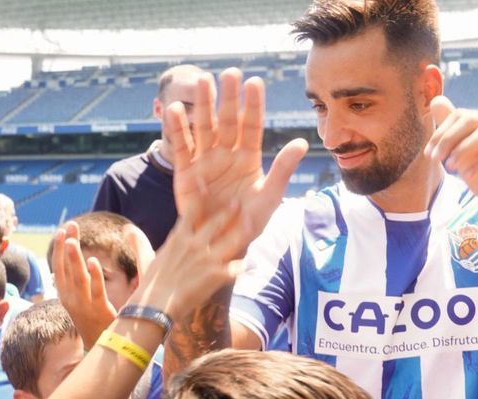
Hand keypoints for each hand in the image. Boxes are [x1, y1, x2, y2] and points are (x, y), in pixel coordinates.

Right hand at [52, 223, 117, 348]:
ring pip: (77, 278)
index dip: (60, 249)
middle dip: (66, 246)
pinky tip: (92, 261)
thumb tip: (81, 264)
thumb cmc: (95, 323)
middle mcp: (71, 300)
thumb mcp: (83, 301)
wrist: (103, 350)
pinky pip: (95, 291)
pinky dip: (94, 276)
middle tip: (69, 225)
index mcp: (66, 295)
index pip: (59, 267)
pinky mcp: (99, 311)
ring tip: (73, 239)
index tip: (63, 230)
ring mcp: (83, 306)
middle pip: (65, 269)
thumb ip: (81, 283)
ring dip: (74, 258)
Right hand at [126, 198, 247, 314]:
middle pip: (217, 222)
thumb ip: (139, 242)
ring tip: (253, 224)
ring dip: (243, 232)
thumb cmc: (149, 286)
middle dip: (229, 211)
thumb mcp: (145, 259)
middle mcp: (195, 244)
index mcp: (178, 238)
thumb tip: (126, 229)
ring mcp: (208, 259)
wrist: (155, 308)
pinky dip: (245, 266)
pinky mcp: (217, 275)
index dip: (200, 197)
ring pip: (233, 240)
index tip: (205, 184)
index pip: (191, 211)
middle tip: (238, 202)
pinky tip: (252, 265)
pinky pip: (237, 267)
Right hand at [166, 68, 307, 258]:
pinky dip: (178, 130)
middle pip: (227, 120)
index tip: (255, 82)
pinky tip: (174, 110)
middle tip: (229, 73)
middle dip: (228, 98)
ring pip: (204, 128)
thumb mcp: (269, 197)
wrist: (221, 246)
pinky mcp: (185, 173)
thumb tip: (302, 142)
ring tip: (202, 82)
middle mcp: (226, 154)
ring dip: (202, 105)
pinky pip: (182, 148)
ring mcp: (205, 161)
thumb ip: (283, 169)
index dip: (253, 105)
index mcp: (248, 157)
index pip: (252, 126)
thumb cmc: (248, 224)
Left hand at [426, 97, 477, 205]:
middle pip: (475, 120)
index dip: (443, 132)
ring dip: (465, 149)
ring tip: (451, 166)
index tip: (429, 153)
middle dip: (451, 138)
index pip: (463, 116)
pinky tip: (468, 176)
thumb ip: (451, 131)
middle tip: (435, 158)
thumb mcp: (463, 157)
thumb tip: (436, 100)